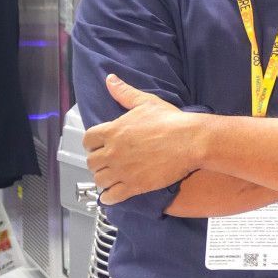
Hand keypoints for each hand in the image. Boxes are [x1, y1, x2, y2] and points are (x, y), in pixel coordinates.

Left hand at [83, 74, 205, 204]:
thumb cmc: (170, 121)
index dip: (92, 143)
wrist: (190, 141)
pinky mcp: (134, 186)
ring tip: (110, 177)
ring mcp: (122, 171)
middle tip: (107, 161)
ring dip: (103, 179)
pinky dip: (109, 197)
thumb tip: (110, 79)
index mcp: (113, 131)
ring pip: (99, 180)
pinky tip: (111, 195)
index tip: (99, 145)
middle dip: (97, 161)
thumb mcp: (146, 102)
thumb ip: (124, 93)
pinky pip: (111, 196)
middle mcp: (113, 152)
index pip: (88, 140)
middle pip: (91, 162)